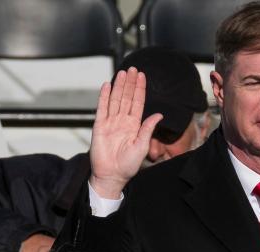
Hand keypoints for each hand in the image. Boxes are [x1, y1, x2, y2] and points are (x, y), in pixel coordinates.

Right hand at [89, 67, 163, 198]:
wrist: (112, 175)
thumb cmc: (129, 165)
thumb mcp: (142, 146)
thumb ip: (148, 129)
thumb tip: (159, 115)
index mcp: (134, 126)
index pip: (138, 103)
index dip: (140, 89)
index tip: (142, 76)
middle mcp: (123, 121)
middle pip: (126, 97)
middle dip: (130, 83)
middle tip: (132, 68)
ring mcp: (110, 122)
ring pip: (115, 99)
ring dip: (119, 86)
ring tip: (122, 73)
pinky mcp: (99, 126)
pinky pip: (102, 108)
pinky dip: (104, 96)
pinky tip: (107, 85)